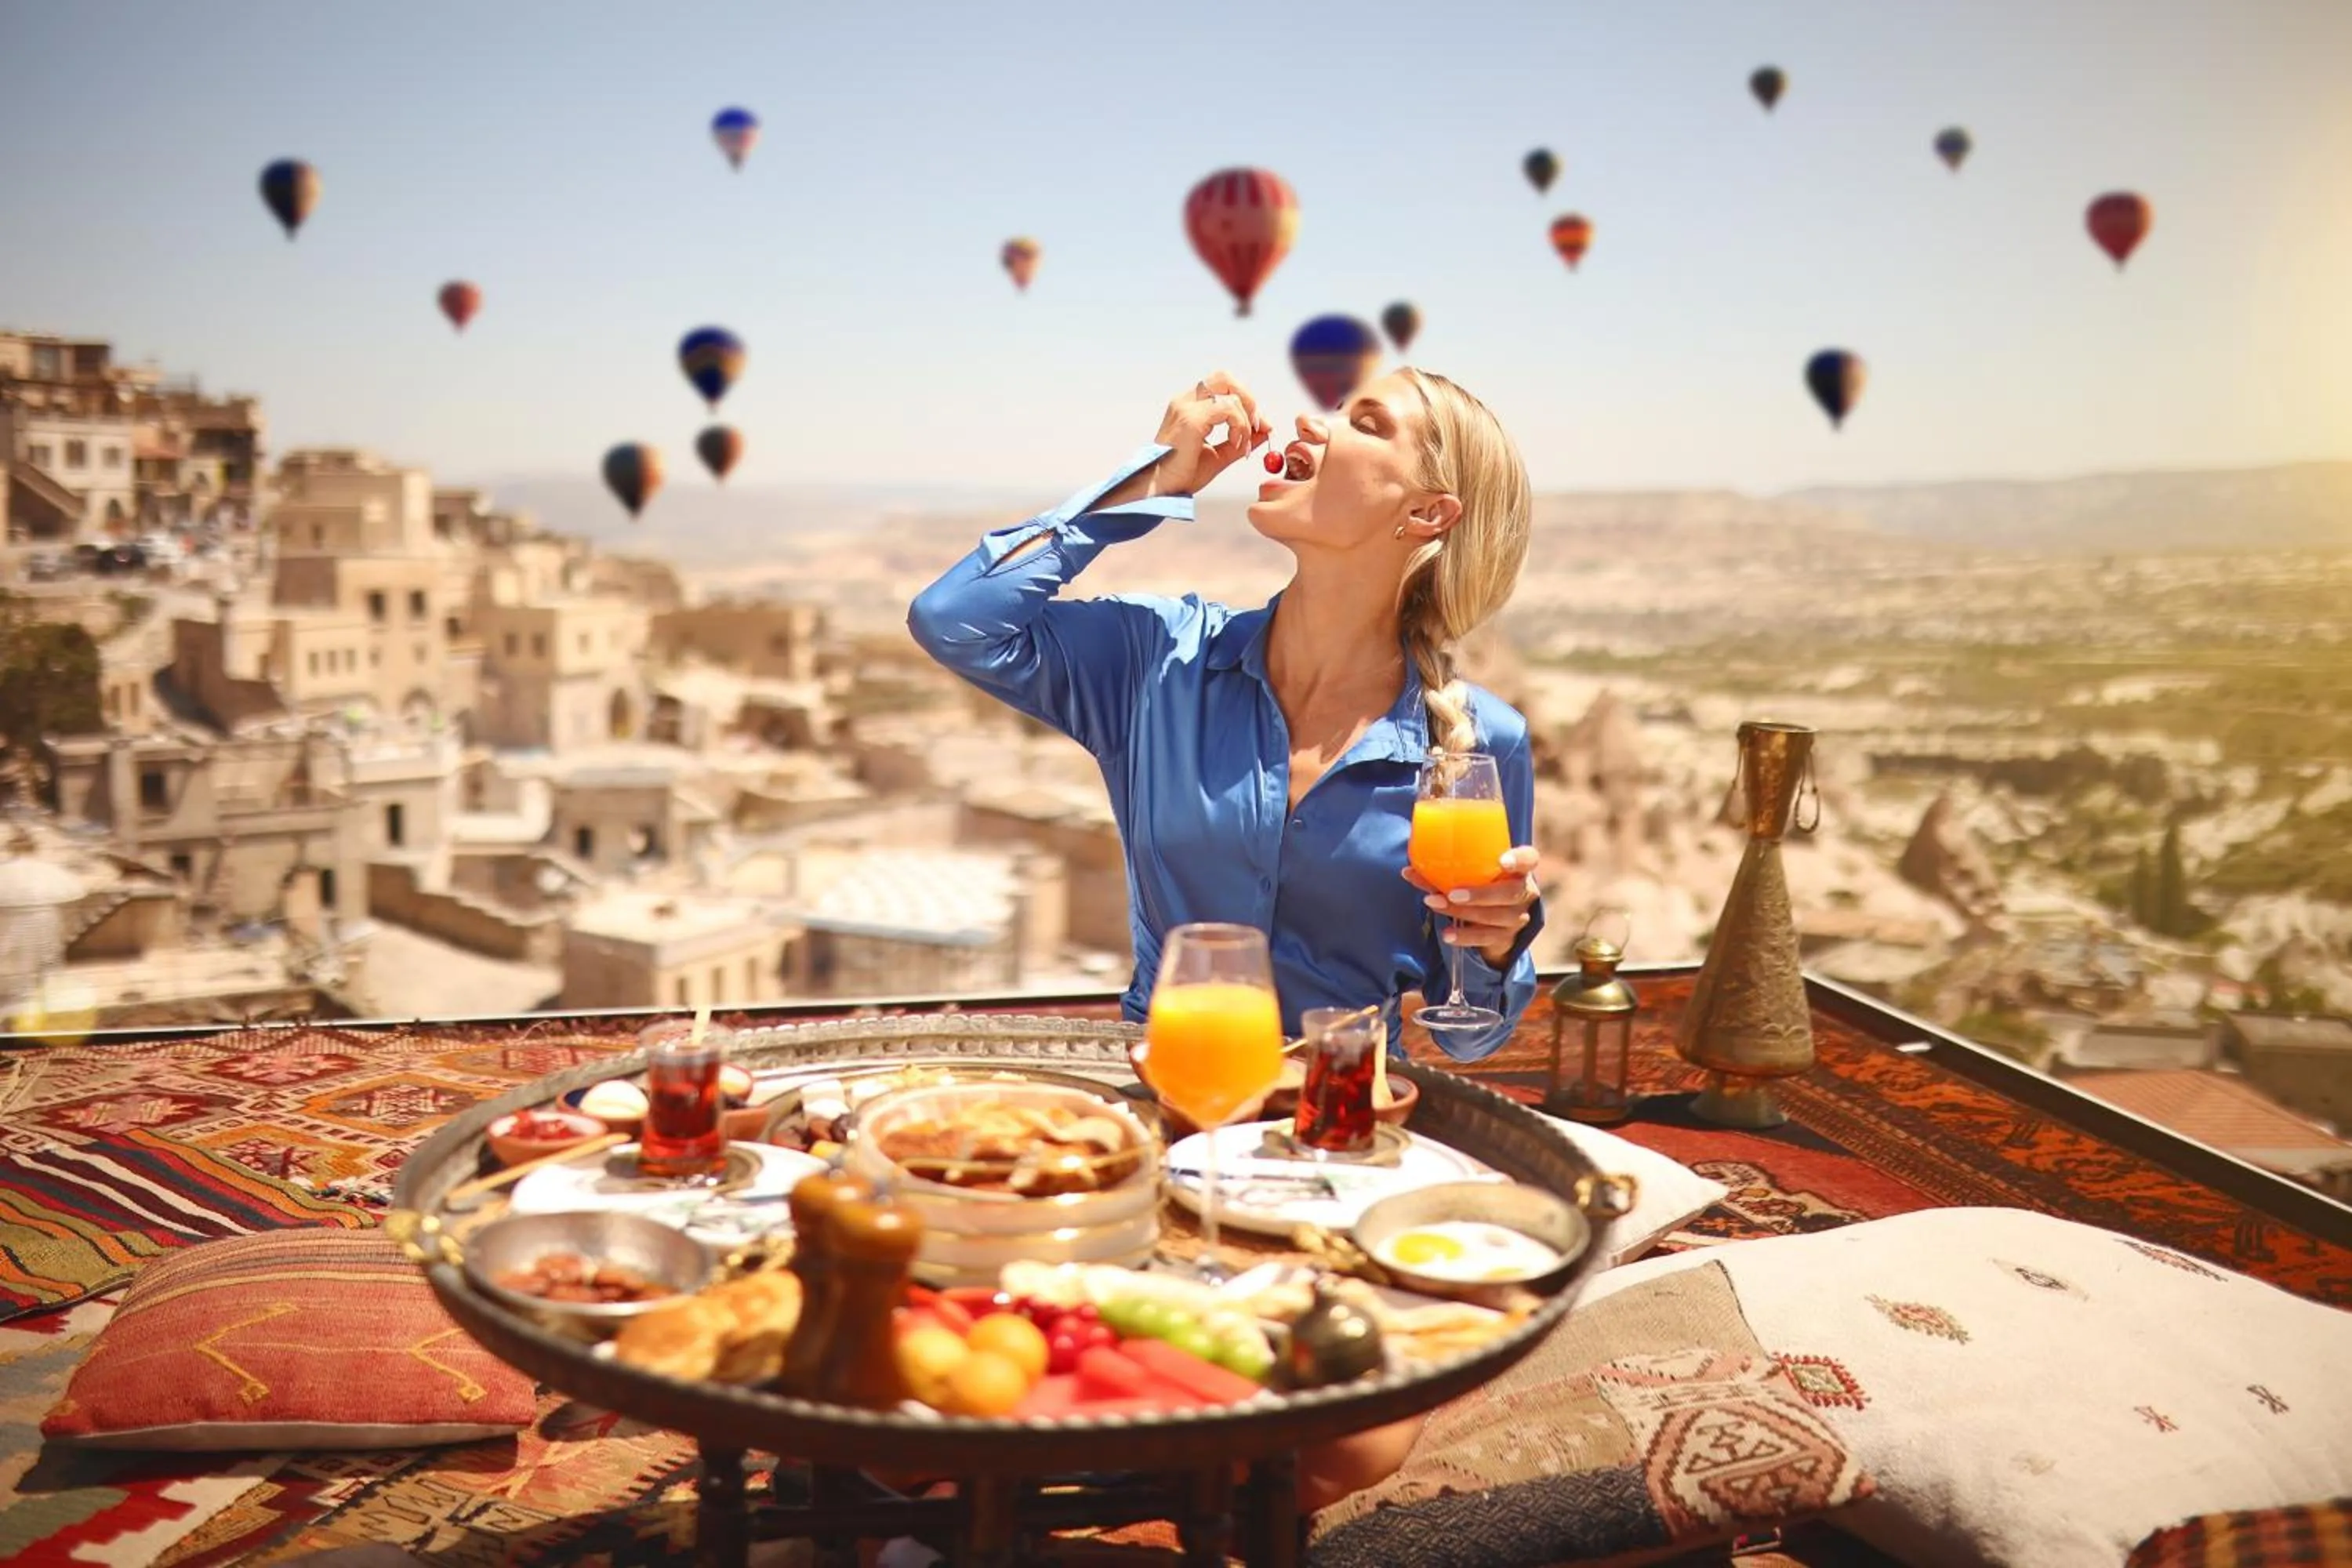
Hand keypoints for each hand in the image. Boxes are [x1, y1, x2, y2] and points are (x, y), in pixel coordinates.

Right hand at [1102, 372, 1271, 505]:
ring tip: (1240, 445)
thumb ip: (1240, 440)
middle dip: (1248, 399)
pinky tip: (1235, 444)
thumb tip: (1265, 430)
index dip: (1245, 401)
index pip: (1222, 386)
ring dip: (1245, 422)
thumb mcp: (1218, 455)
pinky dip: (1239, 426)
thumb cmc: (1182, 475)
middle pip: (1225, 378)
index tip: (1259, 426)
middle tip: (1256, 424)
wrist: (1160, 490)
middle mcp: (1185, 401)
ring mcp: (1186, 407)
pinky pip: (1228, 409)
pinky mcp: (1191, 420)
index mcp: (1188, 406)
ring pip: (1231, 396)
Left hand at [1403, 846, 1541, 965]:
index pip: (1529, 859)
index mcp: (1520, 869)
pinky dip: (1464, 936)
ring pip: (1494, 916)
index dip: (1519, 859)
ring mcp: (1517, 917)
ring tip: (1435, 905)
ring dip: (1462, 912)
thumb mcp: (1471, 874)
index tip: (1502, 861)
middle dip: (1480, 894)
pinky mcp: (1505, 937)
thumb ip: (1446, 871)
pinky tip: (1447, 934)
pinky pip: (1486, 937)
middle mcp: (1524, 892)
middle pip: (1510, 893)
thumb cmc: (1481, 885)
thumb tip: (1409, 870)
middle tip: (1452, 893)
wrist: (1494, 920)